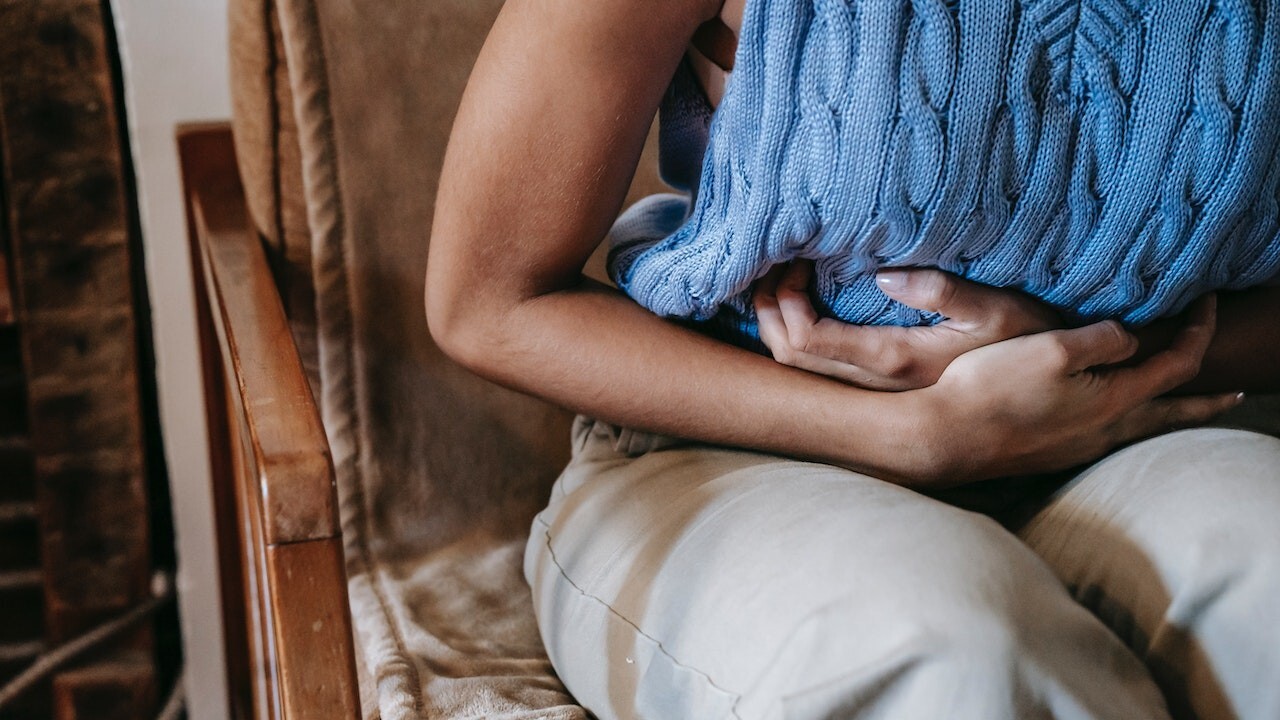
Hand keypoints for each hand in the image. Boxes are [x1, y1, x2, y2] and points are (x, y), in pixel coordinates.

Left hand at [753, 261, 1061, 389]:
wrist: (1049, 392)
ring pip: (798, 368)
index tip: (795, 260)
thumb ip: (945, 292)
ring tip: (781, 279)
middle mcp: (875, 384)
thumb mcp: (999, 309)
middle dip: (768, 310)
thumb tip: (884, 277)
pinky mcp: (881, 386)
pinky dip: (796, 334)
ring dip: (777, 323)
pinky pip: (818, 366)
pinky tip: (803, 304)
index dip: (784, 303)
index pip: (808, 341)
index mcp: (895, 360)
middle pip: (789, 357)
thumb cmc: (1029, 342)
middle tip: (774, 263)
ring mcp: (875, 390)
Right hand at [918, 295, 1242, 484]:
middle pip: (1173, 414)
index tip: (1207, 302)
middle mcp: (1105, 430)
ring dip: (1168, 413)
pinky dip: (1130, 421)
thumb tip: (1128, 338)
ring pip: (1141, 428)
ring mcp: (1077, 447)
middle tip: (1237, 395)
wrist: (944, 437)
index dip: (1199, 330)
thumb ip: (1102, 338)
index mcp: (1114, 400)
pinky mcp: (1051, 453)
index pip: (1177, 364)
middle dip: (1207, 401)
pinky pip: (1108, 435)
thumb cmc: (994, 388)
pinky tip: (1112, 418)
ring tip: (1180, 407)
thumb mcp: (1053, 347)